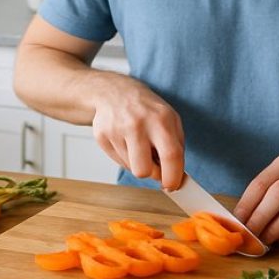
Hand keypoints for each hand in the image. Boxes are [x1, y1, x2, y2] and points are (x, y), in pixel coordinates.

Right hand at [90, 75, 184, 190]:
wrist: (114, 92)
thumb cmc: (147, 110)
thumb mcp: (170, 120)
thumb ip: (176, 148)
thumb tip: (177, 177)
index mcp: (161, 119)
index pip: (170, 155)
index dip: (173, 177)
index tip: (173, 185)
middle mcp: (138, 124)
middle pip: (144, 171)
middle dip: (152, 174)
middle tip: (155, 165)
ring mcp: (117, 130)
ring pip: (131, 168)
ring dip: (138, 163)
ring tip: (139, 145)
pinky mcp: (101, 136)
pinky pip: (118, 162)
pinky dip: (125, 157)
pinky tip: (126, 141)